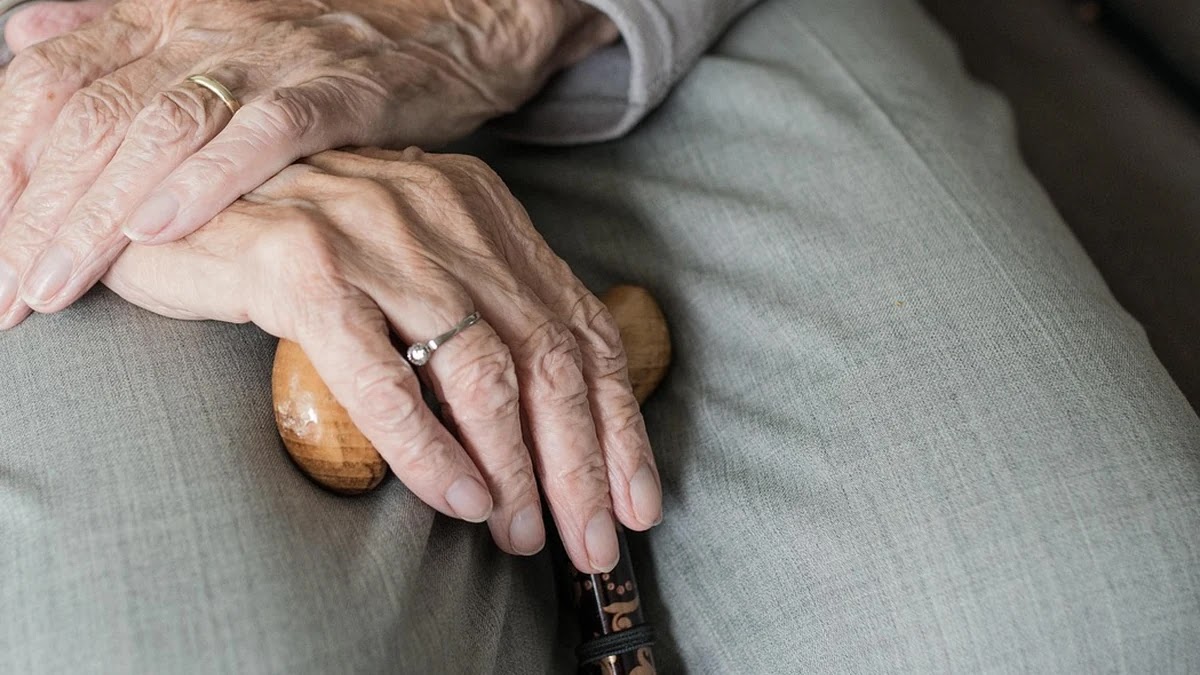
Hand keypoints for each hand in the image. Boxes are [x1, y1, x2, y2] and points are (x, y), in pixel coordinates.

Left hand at [0, 0, 616, 328]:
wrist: (452, 18)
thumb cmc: (324, 45)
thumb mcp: (210, 30)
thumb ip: (115, 39)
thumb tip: (22, 36)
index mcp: (158, 17)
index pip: (46, 86)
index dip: (2, 168)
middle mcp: (200, 29)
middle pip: (87, 118)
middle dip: (33, 213)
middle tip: (4, 295)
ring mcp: (270, 56)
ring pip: (159, 130)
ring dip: (97, 214)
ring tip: (55, 286)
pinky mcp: (339, 88)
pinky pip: (266, 132)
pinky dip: (208, 179)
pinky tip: (160, 229)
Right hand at [103, 148, 663, 573]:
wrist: (172, 195)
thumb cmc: (297, 249)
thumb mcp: (409, 265)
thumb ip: (477, 313)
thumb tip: (549, 421)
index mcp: (482, 212)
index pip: (580, 326)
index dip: (618, 422)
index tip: (637, 500)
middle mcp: (442, 212)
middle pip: (547, 354)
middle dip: (580, 463)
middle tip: (591, 542)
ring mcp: (375, 234)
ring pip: (479, 366)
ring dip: (515, 464)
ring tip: (523, 532)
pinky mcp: (303, 267)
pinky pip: (383, 374)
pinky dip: (427, 446)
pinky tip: (457, 497)